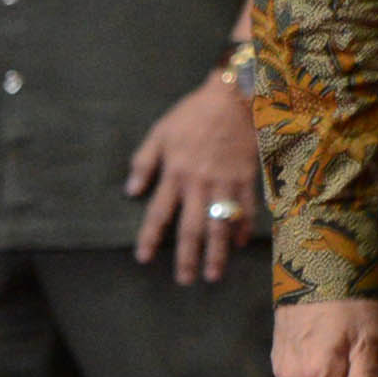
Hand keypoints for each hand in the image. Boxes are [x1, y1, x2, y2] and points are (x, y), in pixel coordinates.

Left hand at [127, 69, 259, 284]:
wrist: (234, 97)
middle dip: (187, 257)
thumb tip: (131, 191)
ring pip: (219, 225)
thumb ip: (144, 162)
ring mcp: (225, 182)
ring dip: (216, 252)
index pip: (159, 213)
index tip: (144, 258)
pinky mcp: (246, 178)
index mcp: (175, 173)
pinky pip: (246, 208)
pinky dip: (243, 228)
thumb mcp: (160, 132)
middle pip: (192, 227)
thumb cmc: (193, 113)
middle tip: (185, 280)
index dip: (150, 237)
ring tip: (213, 274)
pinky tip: (240, 244)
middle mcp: (199, 183)